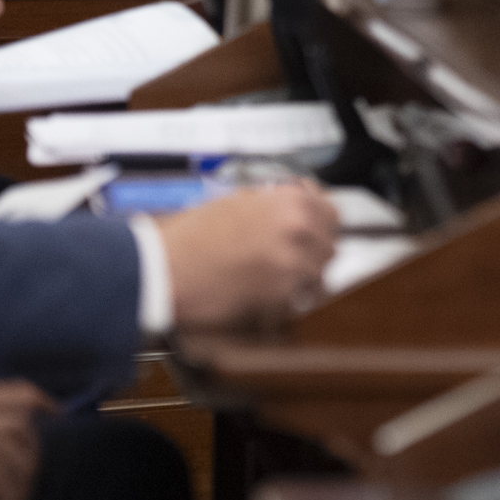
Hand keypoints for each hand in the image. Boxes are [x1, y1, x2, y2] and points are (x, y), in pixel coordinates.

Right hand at [159, 181, 339, 329]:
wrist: (168, 268)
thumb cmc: (192, 237)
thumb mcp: (237, 201)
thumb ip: (273, 204)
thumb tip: (294, 207)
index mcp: (288, 201)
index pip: (331, 212)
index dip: (322, 223)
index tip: (315, 230)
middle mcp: (297, 229)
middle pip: (329, 245)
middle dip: (313, 251)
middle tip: (292, 257)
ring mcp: (292, 263)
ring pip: (319, 274)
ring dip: (302, 277)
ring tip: (275, 277)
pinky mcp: (282, 296)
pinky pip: (299, 297)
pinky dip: (287, 297)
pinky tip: (265, 292)